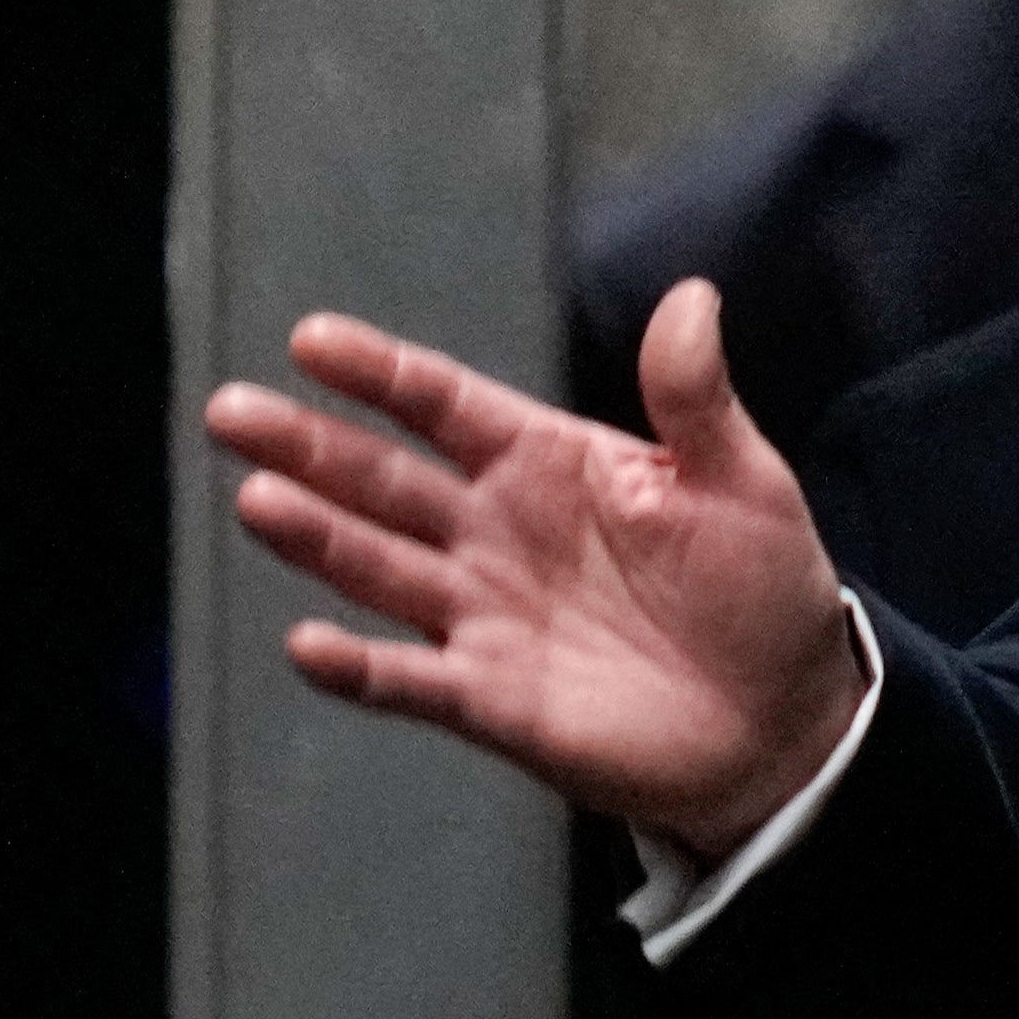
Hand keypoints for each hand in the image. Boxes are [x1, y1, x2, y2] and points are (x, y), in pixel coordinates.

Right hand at [206, 277, 860, 856]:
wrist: (786, 721)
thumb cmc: (762, 591)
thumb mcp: (742, 482)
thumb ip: (695, 398)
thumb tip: (692, 297)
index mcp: (546, 463)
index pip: (445, 406)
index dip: (381, 375)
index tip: (313, 341)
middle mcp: (496, 532)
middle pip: (384, 480)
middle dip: (308, 447)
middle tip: (232, 412)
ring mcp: (485, 615)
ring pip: (380, 567)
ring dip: (318, 539)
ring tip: (259, 502)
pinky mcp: (491, 700)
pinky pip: (410, 680)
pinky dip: (360, 668)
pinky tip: (309, 644)